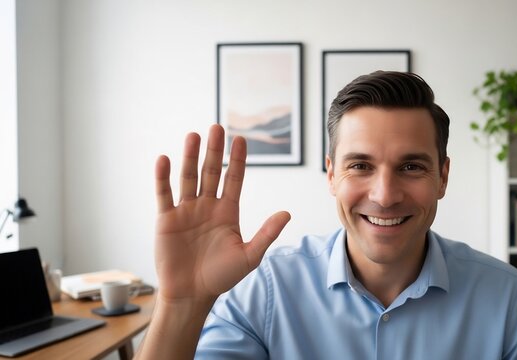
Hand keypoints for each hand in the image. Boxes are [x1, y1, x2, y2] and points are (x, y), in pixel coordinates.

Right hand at [154, 124, 290, 303]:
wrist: (192, 295)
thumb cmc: (221, 277)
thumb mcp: (250, 256)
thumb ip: (266, 233)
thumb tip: (287, 213)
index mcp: (228, 212)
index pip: (234, 179)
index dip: (237, 160)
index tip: (240, 139)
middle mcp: (207, 206)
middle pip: (211, 172)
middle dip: (214, 151)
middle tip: (216, 127)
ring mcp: (186, 211)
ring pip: (188, 178)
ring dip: (190, 157)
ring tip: (193, 136)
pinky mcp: (166, 219)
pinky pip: (164, 194)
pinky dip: (163, 178)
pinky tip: (165, 160)